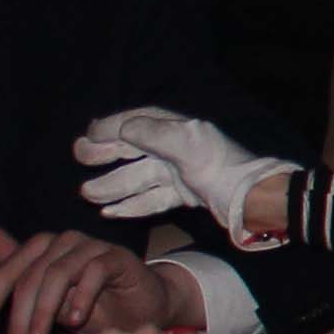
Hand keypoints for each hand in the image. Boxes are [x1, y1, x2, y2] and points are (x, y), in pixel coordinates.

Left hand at [0, 223, 175, 333]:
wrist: (142, 310)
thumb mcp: (49, 303)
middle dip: (18, 320)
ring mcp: (91, 246)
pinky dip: (81, 298)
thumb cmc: (93, 306)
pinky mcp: (118, 256)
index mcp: (41, 249)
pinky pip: (94, 272)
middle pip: (30, 278)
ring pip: (57, 274)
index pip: (6, 273)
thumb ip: (18, 277)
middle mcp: (63, 242)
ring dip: (44, 313)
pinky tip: (75, 323)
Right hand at [74, 107, 302, 247]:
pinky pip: (151, 199)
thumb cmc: (224, 169)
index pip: (138, 122)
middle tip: (80, 158)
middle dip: (105, 154)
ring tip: (87, 192)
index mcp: (178, 130)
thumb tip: (121, 126)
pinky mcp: (184, 195)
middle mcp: (177, 148)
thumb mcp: (188, 145)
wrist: (253, 201)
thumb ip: (154, 133)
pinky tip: (109, 211)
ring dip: (112, 185)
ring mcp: (180, 173)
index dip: (111, 127)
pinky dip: (131, 204)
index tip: (88, 135)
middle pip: (133, 149)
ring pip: (138, 177)